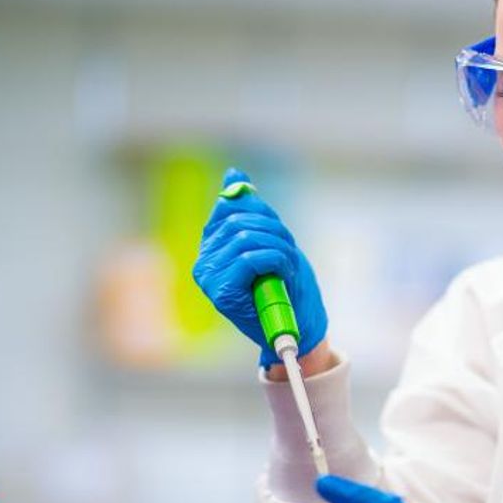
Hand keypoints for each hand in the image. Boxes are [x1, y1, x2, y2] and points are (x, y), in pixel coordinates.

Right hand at [193, 168, 328, 367]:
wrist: (300, 328)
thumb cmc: (287, 285)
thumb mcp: (270, 240)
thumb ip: (249, 210)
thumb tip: (234, 174)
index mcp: (211, 247)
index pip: (229, 208)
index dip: (261, 213)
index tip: (278, 231)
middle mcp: (203, 262)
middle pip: (239, 220)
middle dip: (274, 231)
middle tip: (288, 252)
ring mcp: (209, 278)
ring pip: (247, 237)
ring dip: (279, 248)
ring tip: (287, 267)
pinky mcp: (221, 292)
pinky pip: (251, 258)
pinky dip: (277, 261)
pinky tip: (283, 275)